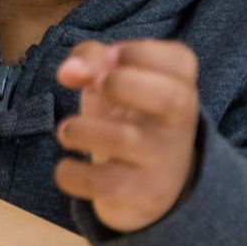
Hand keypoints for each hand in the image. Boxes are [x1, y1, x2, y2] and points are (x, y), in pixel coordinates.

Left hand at [53, 39, 201, 233]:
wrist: (148, 188)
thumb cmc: (128, 117)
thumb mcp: (115, 81)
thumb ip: (91, 60)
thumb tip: (67, 71)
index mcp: (179, 88)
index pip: (181, 61)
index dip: (142, 52)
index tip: (111, 55)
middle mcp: (178, 124)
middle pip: (169, 98)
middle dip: (124, 82)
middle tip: (97, 85)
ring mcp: (162, 161)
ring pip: (126, 140)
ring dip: (84, 129)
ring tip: (65, 130)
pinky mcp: (141, 194)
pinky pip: (106, 184)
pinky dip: (74, 174)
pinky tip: (65, 168)